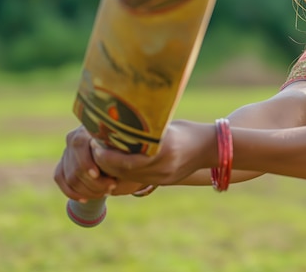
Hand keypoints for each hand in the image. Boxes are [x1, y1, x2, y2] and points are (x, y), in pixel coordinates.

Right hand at [53, 125, 148, 200]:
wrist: (123, 150)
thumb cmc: (129, 148)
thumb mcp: (128, 148)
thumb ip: (120, 152)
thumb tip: (120, 161)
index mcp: (90, 127)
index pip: (80, 145)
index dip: (87, 163)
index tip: (99, 175)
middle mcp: (75, 136)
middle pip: (76, 166)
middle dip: (94, 182)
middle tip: (112, 187)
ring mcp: (67, 151)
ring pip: (70, 177)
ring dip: (87, 189)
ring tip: (105, 192)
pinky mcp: (63, 163)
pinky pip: (60, 178)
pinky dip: (72, 192)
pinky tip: (85, 199)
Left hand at [91, 120, 216, 185]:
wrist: (212, 148)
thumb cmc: (189, 131)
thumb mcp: (167, 127)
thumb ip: (145, 130)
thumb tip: (116, 124)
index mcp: (164, 150)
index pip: (126, 160)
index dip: (106, 155)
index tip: (95, 142)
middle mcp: (163, 167)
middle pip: (124, 171)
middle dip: (104, 162)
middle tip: (93, 148)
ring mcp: (164, 177)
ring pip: (129, 178)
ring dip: (112, 169)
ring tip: (101, 155)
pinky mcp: (165, 181)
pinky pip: (138, 180)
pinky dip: (124, 173)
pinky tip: (117, 163)